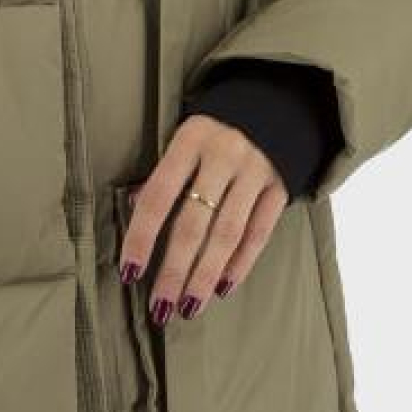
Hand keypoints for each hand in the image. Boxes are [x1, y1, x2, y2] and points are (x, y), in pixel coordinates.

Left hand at [117, 112, 289, 323]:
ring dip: (205, 275)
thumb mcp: (184, 138)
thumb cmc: (215, 130)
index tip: (130, 272)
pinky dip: (241, 263)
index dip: (142, 236)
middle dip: (174, 270)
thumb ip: (163, 174)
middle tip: (160, 307)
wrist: (276, 103)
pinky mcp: (281, 186)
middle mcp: (224, 155)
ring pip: (227, 234)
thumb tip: (132, 208)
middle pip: (194, 223)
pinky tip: (222, 288)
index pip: (159, 196)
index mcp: (190, 139)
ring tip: (188, 307)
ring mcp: (255, 172)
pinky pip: (259, 233)